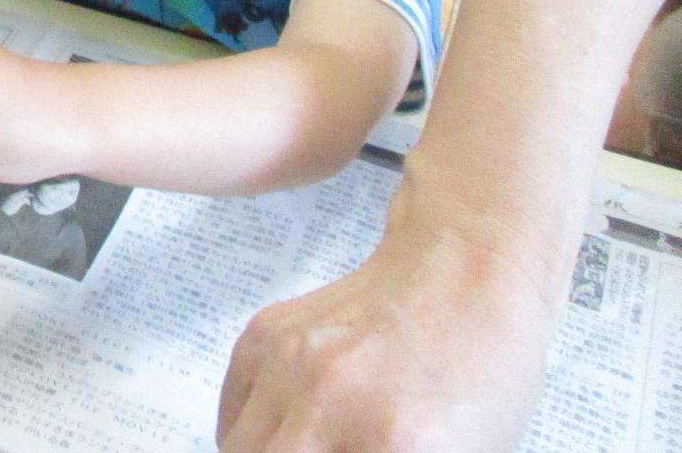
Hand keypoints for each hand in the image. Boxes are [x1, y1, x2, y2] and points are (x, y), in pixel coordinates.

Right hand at [217, 194, 556, 450]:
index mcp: (394, 443)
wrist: (462, 278)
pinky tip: (291, 434)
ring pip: (238, 448)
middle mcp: (327, 401)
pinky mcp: (262, 336)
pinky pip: (233, 410)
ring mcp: (287, 362)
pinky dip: (251, 434)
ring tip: (306, 452)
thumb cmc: (481, 377)